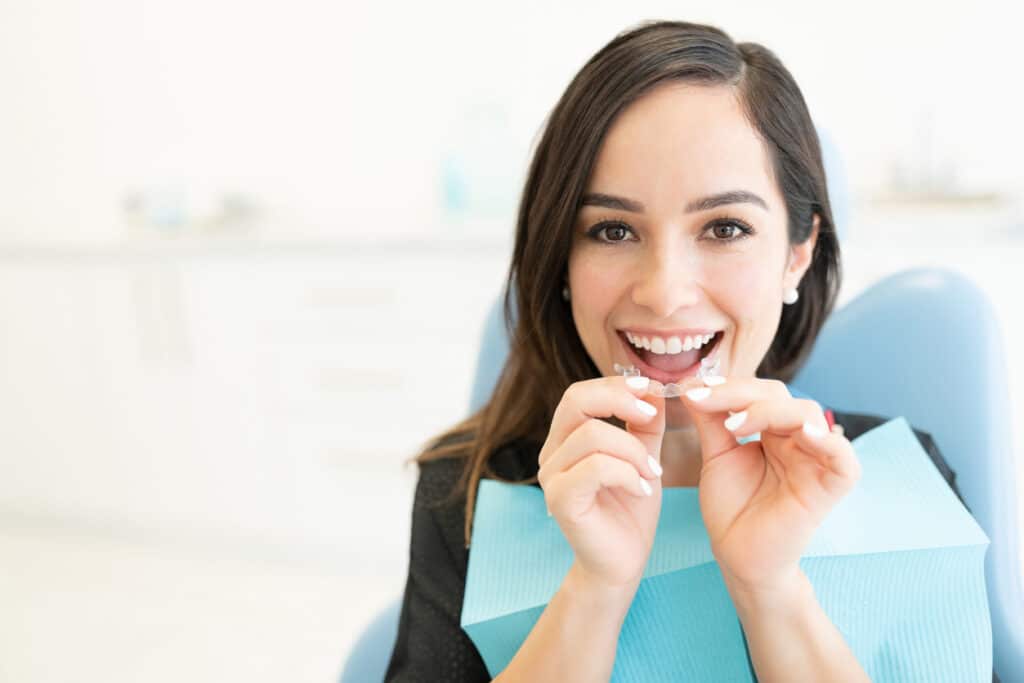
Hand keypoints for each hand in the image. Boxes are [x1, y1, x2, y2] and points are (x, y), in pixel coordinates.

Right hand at [537, 375, 665, 588]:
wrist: (621, 564)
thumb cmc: (629, 511)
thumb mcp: (643, 458)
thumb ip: (645, 425)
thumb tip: (654, 388)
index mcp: (566, 439)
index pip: (580, 393)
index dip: (615, 385)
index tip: (651, 390)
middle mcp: (552, 453)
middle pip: (576, 401)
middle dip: (619, 400)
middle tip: (651, 415)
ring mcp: (552, 476)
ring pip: (593, 435)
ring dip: (634, 451)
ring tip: (652, 474)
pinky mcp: (560, 500)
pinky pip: (596, 467)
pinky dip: (627, 473)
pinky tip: (642, 490)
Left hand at [677, 376, 861, 593]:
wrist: (737, 556)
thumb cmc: (731, 508)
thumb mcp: (717, 456)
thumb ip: (710, 419)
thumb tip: (692, 382)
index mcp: (775, 431)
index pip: (762, 393)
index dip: (730, 386)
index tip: (693, 390)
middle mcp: (798, 440)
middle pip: (783, 397)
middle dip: (742, 394)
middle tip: (706, 402)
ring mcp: (816, 462)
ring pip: (809, 415)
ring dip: (770, 412)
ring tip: (734, 426)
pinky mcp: (830, 489)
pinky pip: (844, 460)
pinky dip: (827, 441)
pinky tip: (800, 435)